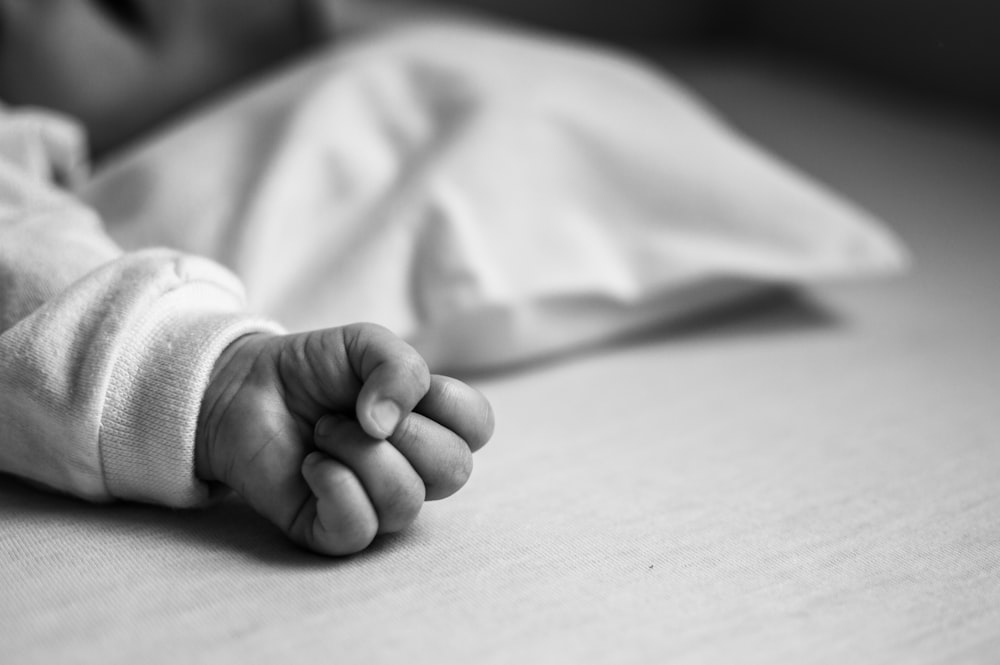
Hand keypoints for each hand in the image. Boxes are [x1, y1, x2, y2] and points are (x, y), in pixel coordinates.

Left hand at [196, 323, 493, 555]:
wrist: (242, 387)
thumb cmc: (312, 368)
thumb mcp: (364, 344)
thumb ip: (399, 367)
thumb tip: (388, 425)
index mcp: (431, 421)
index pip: (479, 428)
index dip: (449, 403)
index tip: (402, 383)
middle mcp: (413, 466)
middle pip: (454, 469)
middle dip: (402, 431)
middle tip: (352, 411)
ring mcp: (376, 502)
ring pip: (405, 500)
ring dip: (357, 454)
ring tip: (323, 433)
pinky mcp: (332, 530)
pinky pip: (359, 528)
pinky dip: (333, 487)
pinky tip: (311, 466)